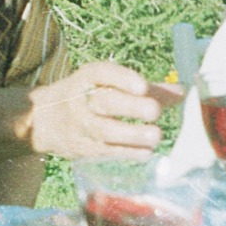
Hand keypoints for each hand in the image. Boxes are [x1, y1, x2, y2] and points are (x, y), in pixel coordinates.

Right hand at [27, 61, 183, 159]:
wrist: (44, 121)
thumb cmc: (87, 98)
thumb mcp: (107, 86)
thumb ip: (146, 89)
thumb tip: (181, 91)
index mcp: (87, 79)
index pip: (101, 73)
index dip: (121, 78)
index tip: (142, 86)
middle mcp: (81, 101)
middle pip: (104, 102)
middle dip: (130, 106)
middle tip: (155, 111)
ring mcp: (80, 126)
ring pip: (103, 130)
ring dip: (131, 134)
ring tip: (156, 135)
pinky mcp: (83, 149)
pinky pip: (105, 151)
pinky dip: (127, 152)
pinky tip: (146, 152)